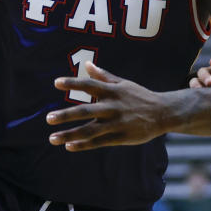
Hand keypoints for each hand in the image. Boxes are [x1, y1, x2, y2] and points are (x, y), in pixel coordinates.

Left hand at [47, 62, 169, 150]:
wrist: (162, 113)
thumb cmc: (139, 96)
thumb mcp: (123, 84)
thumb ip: (103, 76)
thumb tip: (87, 64)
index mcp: (112, 91)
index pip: (89, 85)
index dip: (73, 83)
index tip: (56, 83)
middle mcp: (112, 107)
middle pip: (85, 111)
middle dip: (66, 115)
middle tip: (48, 118)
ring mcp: (116, 123)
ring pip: (89, 130)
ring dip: (69, 134)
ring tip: (52, 138)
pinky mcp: (120, 137)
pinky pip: (98, 142)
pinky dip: (83, 145)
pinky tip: (69, 146)